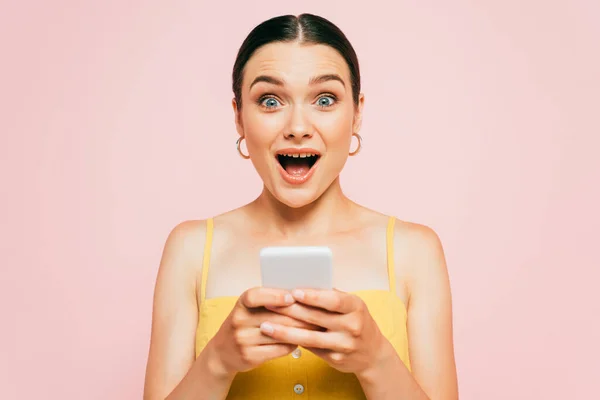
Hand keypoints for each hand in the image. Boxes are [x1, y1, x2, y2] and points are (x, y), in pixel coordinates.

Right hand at [207, 287, 321, 378]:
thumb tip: (299, 296)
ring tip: (314, 328)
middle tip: (317, 314)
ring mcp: (242, 340)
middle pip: (273, 316)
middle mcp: (238, 320)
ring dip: (298, 331)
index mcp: (241, 304)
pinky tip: (300, 341)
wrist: (222, 353)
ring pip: (277, 334)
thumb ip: (268, 302)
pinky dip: (291, 345)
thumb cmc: (244, 325)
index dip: (274, 295)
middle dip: (298, 315)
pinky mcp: (249, 356)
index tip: (291, 297)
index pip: (254, 296)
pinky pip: (277, 349)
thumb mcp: (248, 309)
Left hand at [261, 289, 390, 375]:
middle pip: (316, 318)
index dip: (313, 296)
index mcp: (356, 307)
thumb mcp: (352, 305)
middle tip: (269, 305)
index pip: (333, 300)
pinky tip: (278, 338)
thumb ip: (331, 296)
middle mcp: (352, 326)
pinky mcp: (336, 359)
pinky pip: (311, 349)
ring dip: (285, 332)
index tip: (293, 292)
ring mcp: (344, 345)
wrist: (372, 353)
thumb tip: (301, 286)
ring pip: (309, 338)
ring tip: (266, 326)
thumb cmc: (356, 321)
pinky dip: (293, 342)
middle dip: (290, 311)